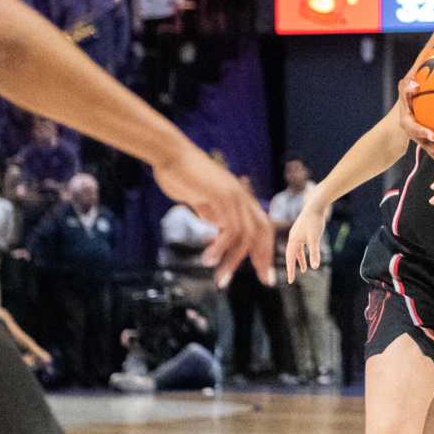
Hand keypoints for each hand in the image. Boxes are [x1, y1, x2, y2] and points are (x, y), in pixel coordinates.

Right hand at [153, 145, 270, 287]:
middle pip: (262, 231)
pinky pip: (229, 228)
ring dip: (234, 261)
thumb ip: (211, 213)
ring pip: (245, 235)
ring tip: (221, 280)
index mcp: (238, 198)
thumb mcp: (200, 199)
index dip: (263, 249)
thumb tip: (216, 229)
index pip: (260, 226)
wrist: (170, 154)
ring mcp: (233, 196)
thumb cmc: (181, 174)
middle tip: (264, 280)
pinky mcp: (221, 196)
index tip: (263, 271)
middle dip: (264, 257)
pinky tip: (209, 260)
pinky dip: (221, 248)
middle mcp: (241, 197)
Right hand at [284, 187, 329, 280]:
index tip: (290, 281)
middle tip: (292, 278)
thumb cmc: (315, 222)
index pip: (290, 259)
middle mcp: (292, 238)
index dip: (290, 270)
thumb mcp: (315, 239)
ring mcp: (297, 234)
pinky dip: (303, 253)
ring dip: (299, 260)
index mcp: (293, 240)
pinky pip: (300, 246)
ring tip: (304, 270)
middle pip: (290, 256)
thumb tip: (315, 267)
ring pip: (296, 251)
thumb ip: (314, 253)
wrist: (315, 206)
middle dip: (292, 267)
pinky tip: (308, 256)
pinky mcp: (302, 232)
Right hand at [398, 78, 433, 164]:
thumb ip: (408, 86)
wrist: (407, 107)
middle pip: (427, 146)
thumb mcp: (404, 87)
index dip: (422, 132)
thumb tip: (415, 84)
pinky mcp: (432, 143)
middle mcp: (415, 135)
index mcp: (408, 123)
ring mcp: (423, 141)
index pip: (414, 129)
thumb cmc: (409, 92)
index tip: (433, 135)